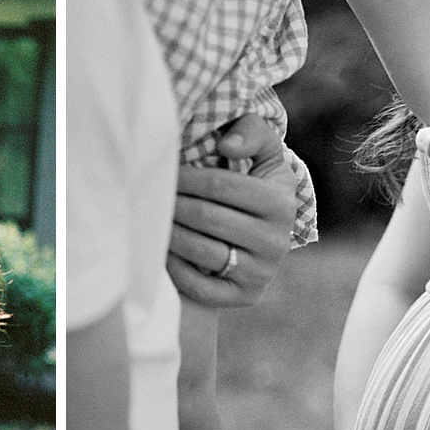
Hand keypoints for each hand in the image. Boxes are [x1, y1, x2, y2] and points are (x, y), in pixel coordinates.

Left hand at [167, 114, 297, 307]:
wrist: (265, 234)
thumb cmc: (256, 182)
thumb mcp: (264, 153)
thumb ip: (252, 132)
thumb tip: (226, 145)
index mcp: (281, 202)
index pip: (221, 186)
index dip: (186, 178)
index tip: (164, 173)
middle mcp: (277, 241)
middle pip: (207, 217)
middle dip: (172, 204)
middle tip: (148, 195)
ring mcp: (262, 273)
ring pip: (202, 250)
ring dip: (169, 234)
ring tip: (149, 219)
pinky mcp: (246, 297)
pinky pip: (202, 286)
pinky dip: (176, 269)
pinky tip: (161, 252)